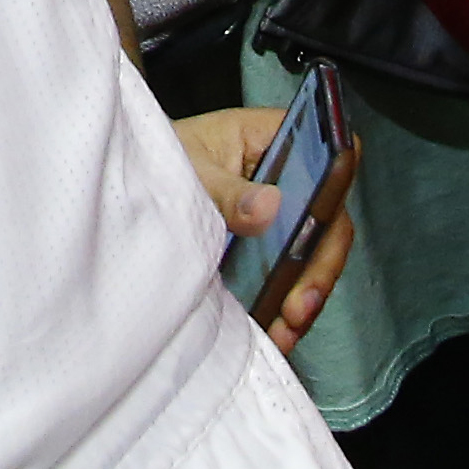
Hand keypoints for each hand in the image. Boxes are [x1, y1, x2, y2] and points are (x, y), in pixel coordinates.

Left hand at [173, 107, 353, 358]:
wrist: (133, 174)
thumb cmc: (162, 153)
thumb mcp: (190, 167)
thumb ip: (227, 190)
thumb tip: (270, 207)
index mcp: (275, 139)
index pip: (329, 159)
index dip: (335, 193)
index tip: (320, 235)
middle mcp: (289, 177)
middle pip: (326, 220)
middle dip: (317, 267)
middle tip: (298, 306)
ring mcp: (282, 211)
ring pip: (311, 254)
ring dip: (304, 294)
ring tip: (287, 329)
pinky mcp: (267, 242)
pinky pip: (288, 272)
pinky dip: (284, 301)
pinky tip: (276, 329)